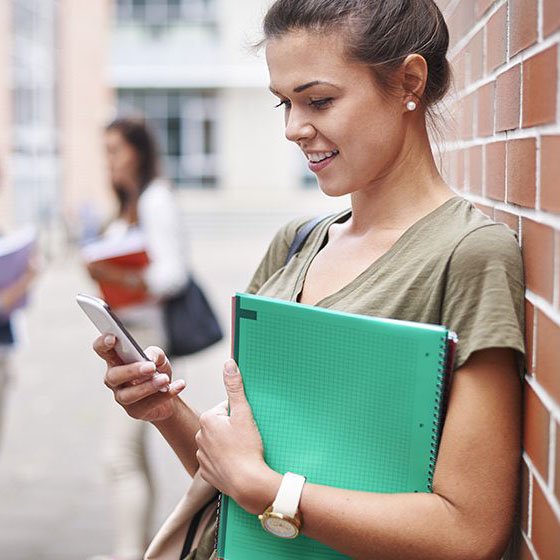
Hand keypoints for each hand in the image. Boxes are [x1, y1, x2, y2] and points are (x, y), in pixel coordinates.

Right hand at [93, 334, 185, 421]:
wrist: (168, 393)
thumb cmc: (157, 371)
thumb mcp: (159, 358)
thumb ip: (154, 353)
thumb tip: (149, 359)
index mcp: (116, 361)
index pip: (102, 350)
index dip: (103, 344)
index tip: (112, 338)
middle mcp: (114, 380)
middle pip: (113, 376)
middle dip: (132, 371)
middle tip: (151, 367)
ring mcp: (122, 397)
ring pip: (129, 394)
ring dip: (148, 386)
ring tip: (165, 379)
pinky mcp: (135, 411)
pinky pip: (148, 404)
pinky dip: (166, 394)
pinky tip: (179, 385)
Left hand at [195, 359, 280, 513]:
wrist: (247, 483)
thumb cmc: (247, 447)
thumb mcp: (243, 413)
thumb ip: (235, 387)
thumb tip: (228, 364)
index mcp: (207, 419)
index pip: (226, 408)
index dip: (240, 414)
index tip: (247, 425)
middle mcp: (199, 435)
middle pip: (222, 425)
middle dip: (234, 429)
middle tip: (247, 438)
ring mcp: (202, 455)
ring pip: (219, 443)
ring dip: (230, 444)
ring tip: (243, 452)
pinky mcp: (207, 472)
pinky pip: (217, 460)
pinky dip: (227, 461)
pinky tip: (237, 464)